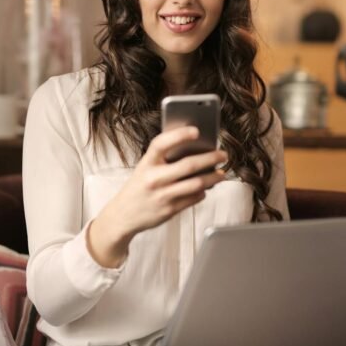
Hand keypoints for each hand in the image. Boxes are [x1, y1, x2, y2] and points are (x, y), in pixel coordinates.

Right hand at [87, 126, 227, 267]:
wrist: (123, 215)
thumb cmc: (138, 187)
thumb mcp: (145, 168)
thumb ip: (164, 159)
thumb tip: (194, 150)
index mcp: (146, 163)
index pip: (162, 143)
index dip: (179, 135)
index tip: (196, 131)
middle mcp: (154, 178)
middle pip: (188, 165)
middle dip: (210, 158)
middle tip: (222, 155)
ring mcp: (162, 195)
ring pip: (196, 184)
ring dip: (213, 178)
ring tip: (221, 174)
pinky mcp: (169, 210)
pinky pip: (193, 198)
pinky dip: (203, 192)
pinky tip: (206, 188)